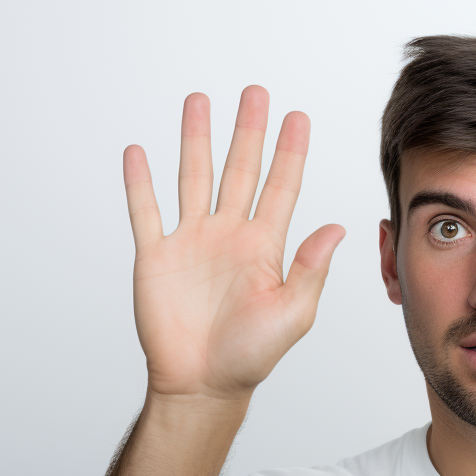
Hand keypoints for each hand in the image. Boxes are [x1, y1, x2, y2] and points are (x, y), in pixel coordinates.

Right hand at [124, 86, 344, 401]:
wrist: (204, 383)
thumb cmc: (252, 355)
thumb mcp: (293, 313)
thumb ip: (310, 269)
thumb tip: (337, 227)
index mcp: (265, 246)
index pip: (281, 187)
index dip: (289, 152)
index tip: (297, 116)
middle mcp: (229, 235)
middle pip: (239, 170)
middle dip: (247, 131)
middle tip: (255, 93)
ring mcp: (192, 243)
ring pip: (192, 178)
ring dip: (195, 140)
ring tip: (199, 102)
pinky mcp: (156, 257)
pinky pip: (146, 211)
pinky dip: (140, 183)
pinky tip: (138, 152)